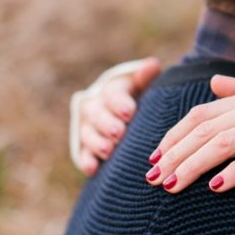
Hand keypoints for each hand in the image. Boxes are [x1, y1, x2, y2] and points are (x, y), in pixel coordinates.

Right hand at [76, 57, 161, 174]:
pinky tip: (93, 168)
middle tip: (119, 133)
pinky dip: (86, 160)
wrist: (128, 114)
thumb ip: (147, 77)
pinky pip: (82, 153)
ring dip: (96, 142)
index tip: (129, 112)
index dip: (119, 102)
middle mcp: (96, 106)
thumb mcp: (145, 85)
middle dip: (107, 124)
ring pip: (87, 133)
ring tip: (108, 150)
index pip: (112, 93)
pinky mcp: (85, 146)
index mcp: (112, 89)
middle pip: (97, 113)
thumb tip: (152, 65)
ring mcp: (88, 127)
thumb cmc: (142, 98)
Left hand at [145, 76, 234, 193]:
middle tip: (154, 179)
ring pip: (228, 141)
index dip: (175, 135)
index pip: (204, 113)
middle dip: (176, 154)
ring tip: (174, 186)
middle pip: (209, 128)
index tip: (154, 158)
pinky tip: (218, 187)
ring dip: (195, 164)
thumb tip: (213, 82)